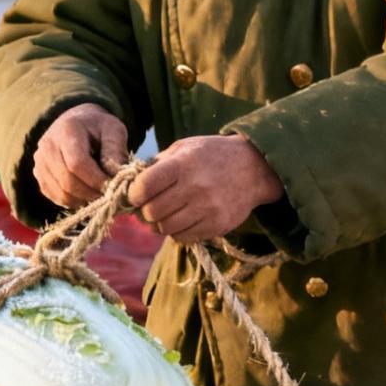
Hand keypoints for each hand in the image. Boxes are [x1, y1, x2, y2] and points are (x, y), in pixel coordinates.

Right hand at [33, 104, 128, 209]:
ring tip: (98, 195)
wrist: (76, 123)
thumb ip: (115, 151)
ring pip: (60, 193)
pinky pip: (55, 197)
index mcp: (67, 129)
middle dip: (90, 193)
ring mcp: (40, 161)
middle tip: (107, 196)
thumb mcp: (113, 130)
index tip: (112, 187)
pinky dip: (73, 201)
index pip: (77, 163)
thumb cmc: (98, 128)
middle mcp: (47, 145)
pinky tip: (86, 194)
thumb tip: (114, 176)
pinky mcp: (39, 175)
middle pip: (66, 181)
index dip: (95, 180)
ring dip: (83, 200)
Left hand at [127, 134, 282, 243]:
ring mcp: (207, 209)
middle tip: (151, 206)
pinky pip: (183, 238)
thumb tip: (130, 185)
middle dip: (146, 211)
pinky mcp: (216, 226)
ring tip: (166, 214)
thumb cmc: (212, 155)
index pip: (144, 187)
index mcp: (183, 164)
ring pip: (166, 228)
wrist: (254, 168)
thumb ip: (157, 164)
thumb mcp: (184, 148)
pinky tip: (183, 220)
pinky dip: (178, 232)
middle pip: (152, 212)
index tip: (137, 195)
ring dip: (161, 224)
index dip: (134, 194)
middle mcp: (195, 187)